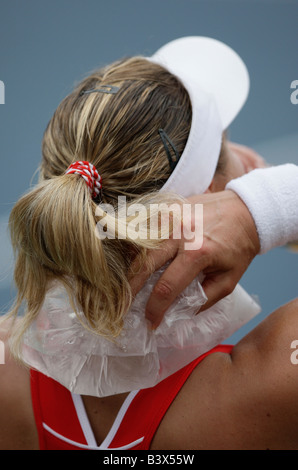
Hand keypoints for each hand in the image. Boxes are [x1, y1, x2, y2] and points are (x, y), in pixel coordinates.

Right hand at [129, 190, 259, 328]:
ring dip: (130, 268)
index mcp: (197, 252)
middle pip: (144, 265)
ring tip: (126, 285)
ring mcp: (169, 216)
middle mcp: (179, 232)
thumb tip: (179, 313)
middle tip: (124, 306)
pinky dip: (135, 247)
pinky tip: (133, 261)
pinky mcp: (166, 207)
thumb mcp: (229, 280)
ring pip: (139, 245)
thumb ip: (204, 299)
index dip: (155, 309)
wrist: (245, 210)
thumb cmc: (238, 246)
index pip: (167, 287)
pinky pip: (143, 229)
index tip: (151, 322)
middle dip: (131, 289)